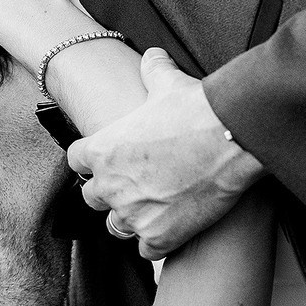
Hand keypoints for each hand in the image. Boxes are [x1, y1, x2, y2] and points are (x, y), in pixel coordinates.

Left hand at [67, 49, 263, 259]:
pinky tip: (174, 229)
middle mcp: (110, 185)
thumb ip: (153, 71)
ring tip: (156, 209)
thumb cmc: (196, 109)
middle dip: (111, 193)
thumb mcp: (167, 83)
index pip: (76, 161)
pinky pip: (146, 251)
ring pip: (117, 228)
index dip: (93, 161)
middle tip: (138, 186)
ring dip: (133, 220)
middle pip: (92, 198)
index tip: (111, 161)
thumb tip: (153, 55)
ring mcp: (133, 215)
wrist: (230, 138)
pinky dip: (158, 242)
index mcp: (102, 148)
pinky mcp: (159, 237)